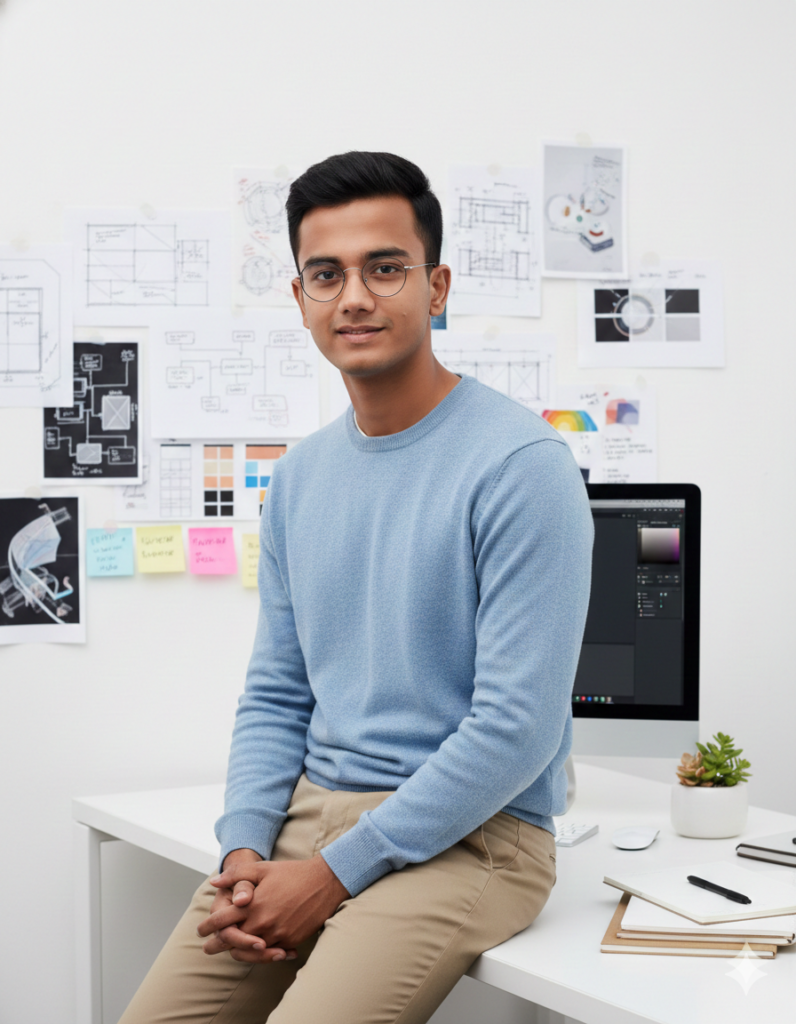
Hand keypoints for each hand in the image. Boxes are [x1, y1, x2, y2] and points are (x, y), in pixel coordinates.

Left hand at [198, 854, 349, 963]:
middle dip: (217, 945)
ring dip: (238, 952)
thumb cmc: (292, 873)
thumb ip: (237, 875)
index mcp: (253, 904)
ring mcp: (277, 935)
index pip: (222, 921)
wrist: (325, 881)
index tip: (200, 930)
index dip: (208, 926)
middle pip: (232, 942)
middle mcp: (263, 923)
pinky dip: (260, 954)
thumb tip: (215, 882)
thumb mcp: (263, 868)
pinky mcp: (291, 941)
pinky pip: (270, 954)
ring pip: (250, 952)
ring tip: (229, 951)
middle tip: (207, 947)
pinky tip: (255, 950)